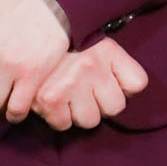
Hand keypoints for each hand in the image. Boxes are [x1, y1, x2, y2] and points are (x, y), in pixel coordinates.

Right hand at [33, 38, 148, 130]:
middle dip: (102, 104)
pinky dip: (59, 118)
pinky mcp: (50, 99)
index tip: (112, 83)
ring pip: (90, 121)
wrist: (28, 40)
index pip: (138, 83)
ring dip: (80, 113)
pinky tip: (55, 102)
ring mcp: (71, 83)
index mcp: (108, 50)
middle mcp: (92, 65)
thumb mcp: (97, 46)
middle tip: (88, 93)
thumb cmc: (68, 48)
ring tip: (70, 96)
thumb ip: (116, 65)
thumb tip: (130, 92)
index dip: (126, 88)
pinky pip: (64, 125)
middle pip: (115, 107)